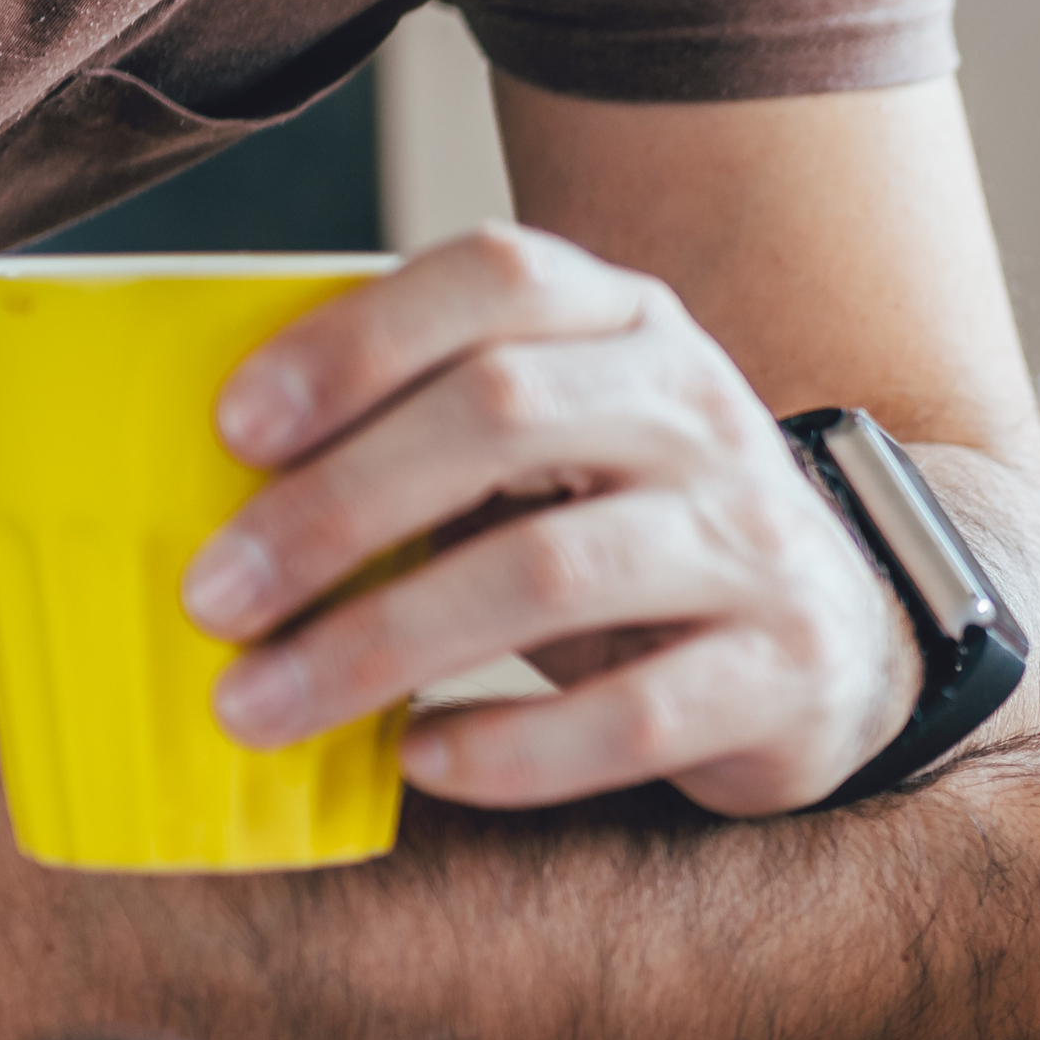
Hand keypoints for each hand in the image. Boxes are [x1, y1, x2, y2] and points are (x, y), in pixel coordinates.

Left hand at [177, 224, 923, 816]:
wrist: (840, 636)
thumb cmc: (630, 531)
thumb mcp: (557, 445)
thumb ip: (425, 427)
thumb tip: (200, 490)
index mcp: (629, 324)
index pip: (497, 277)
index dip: (357, 341)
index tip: (232, 430)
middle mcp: (701, 409)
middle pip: (505, 413)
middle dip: (334, 506)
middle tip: (212, 600)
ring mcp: (754, 538)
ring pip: (552, 568)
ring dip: (381, 641)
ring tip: (262, 705)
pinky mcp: (785, 670)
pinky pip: (634, 713)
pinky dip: (510, 747)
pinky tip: (423, 762)